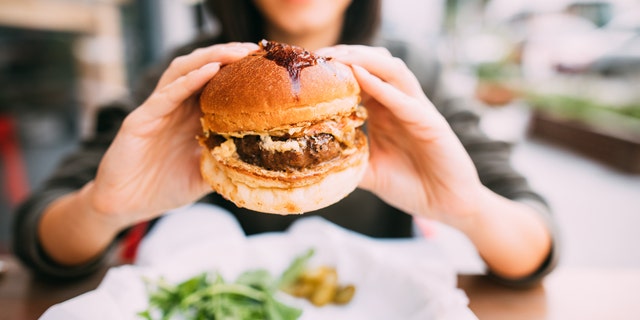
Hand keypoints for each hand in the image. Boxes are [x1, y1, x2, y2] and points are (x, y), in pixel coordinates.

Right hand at [89, 42, 258, 228]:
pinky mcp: (141, 120)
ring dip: (210, 58)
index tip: (266, 65)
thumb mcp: (204, 175)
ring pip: (183, 72)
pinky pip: (166, 95)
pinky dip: (188, 81)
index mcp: (192, 117)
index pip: (217, 84)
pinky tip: (208, 71)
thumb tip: (260, 162)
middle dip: (228, 56)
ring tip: (235, 52)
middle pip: (202, 69)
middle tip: (254, 50)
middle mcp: (176, 107)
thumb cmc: (163, 188)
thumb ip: (226, 163)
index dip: (239, 72)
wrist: (125, 206)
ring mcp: (158, 110)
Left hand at [316, 45, 485, 227]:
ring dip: (363, 60)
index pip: (360, 77)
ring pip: (392, 70)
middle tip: (316, 55)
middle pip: (374, 64)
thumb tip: (314, 164)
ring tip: (336, 57)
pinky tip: (360, 76)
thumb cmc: (411, 186)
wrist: (447, 205)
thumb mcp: (370, 173)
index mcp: (385, 111)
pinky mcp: (431, 123)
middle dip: (346, 55)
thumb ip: (348, 162)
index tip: (307, 67)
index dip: (335, 69)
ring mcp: (417, 110)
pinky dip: (382, 86)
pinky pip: (405, 100)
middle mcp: (400, 104)